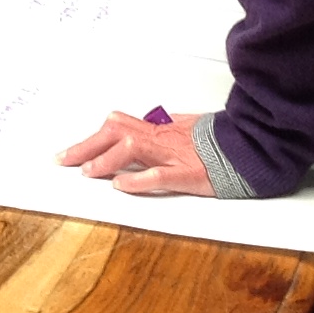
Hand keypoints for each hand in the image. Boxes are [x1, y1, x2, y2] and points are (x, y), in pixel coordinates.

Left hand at [56, 110, 212, 196]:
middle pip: (116, 132)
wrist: (250, 145)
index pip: (118, 126)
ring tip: (87, 171)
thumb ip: (164, 130)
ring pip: (133, 149)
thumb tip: (146, 127)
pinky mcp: (189, 174)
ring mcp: (175, 155)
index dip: (92, 139)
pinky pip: (159, 175)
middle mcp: (163, 138)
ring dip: (106, 160)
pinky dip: (137, 180)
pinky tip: (120, 185)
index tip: (72, 152)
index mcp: (161, 129)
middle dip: (86, 145)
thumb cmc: (219, 140)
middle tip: (64, 160)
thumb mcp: (187, 127)